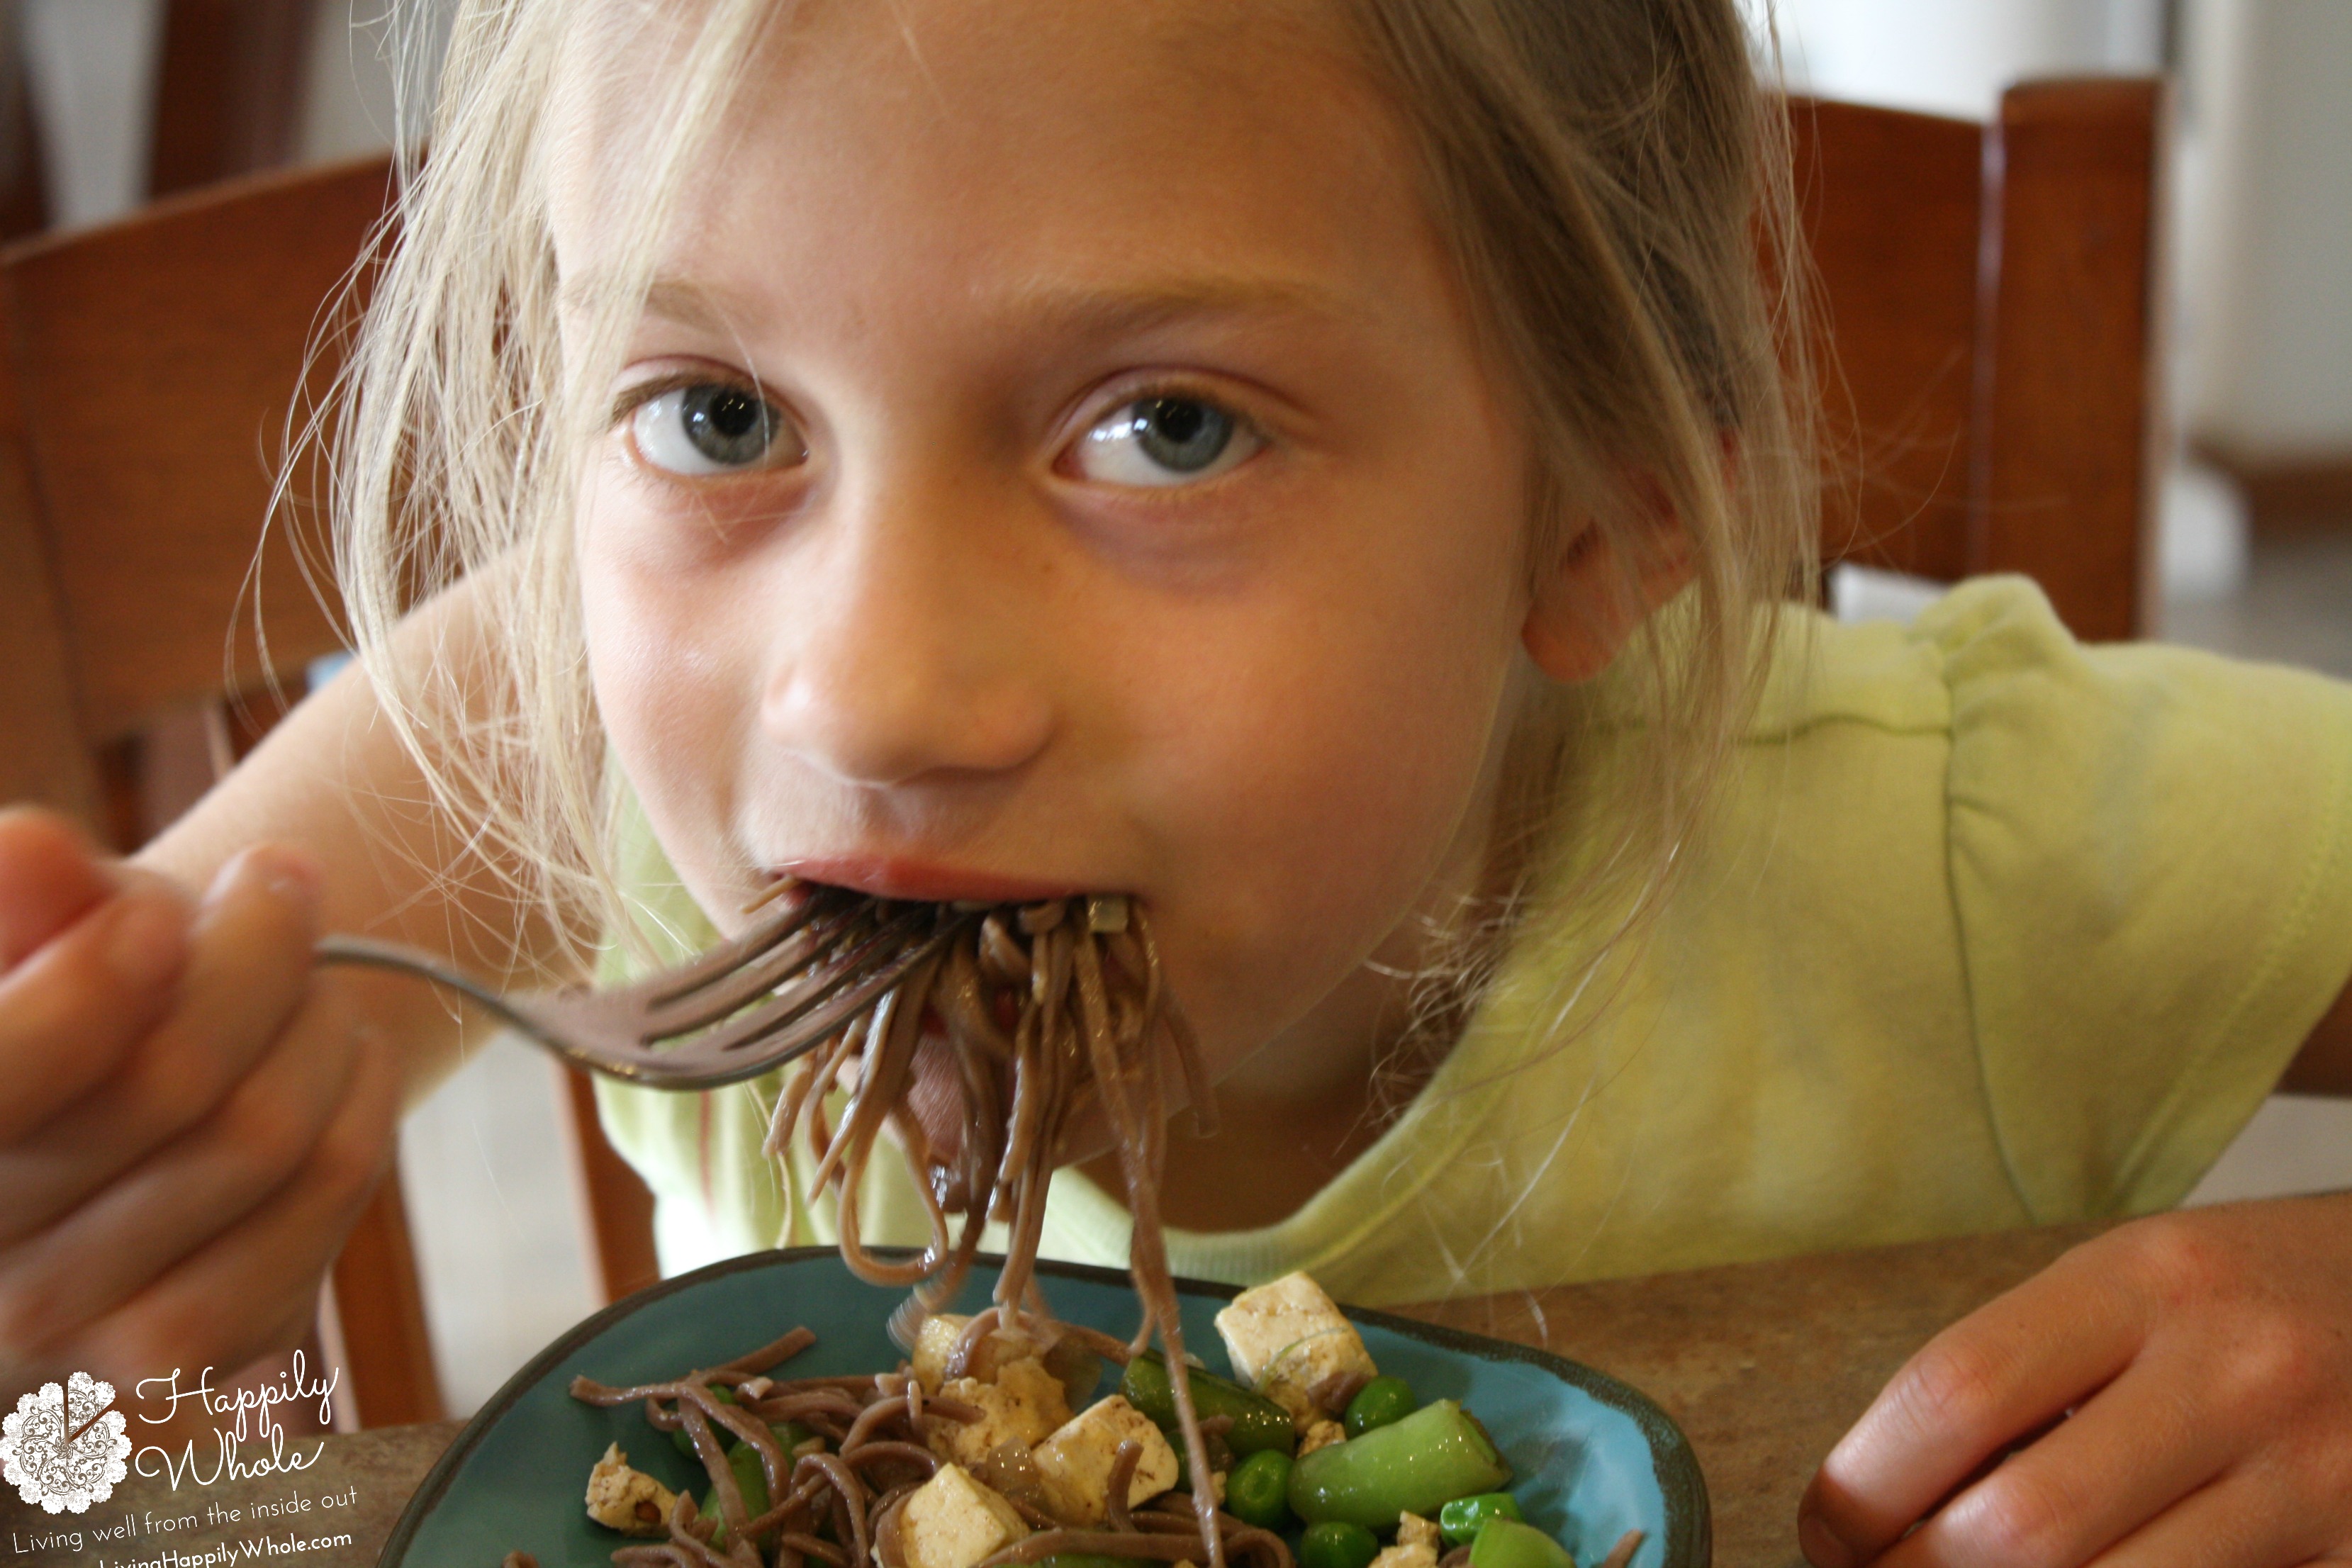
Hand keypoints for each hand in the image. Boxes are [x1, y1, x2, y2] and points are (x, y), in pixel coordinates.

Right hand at [0, 807, 403, 1390]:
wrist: (89, 1144)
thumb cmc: (52, 1004)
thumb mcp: (22, 942)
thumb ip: (21, 901)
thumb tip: (39, 852)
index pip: (9, 1073)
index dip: (97, 979)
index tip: (164, 912)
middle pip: (176, 1080)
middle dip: (257, 954)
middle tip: (278, 890)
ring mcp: (81, 1334)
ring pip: (272, 1139)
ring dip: (323, 1027)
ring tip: (313, 981)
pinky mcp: (197, 1356)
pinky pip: (327, 1201)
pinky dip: (360, 1104)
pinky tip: (339, 1066)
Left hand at [1800, 1195, 2351, 1565]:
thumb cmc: (2251, 1298)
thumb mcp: (2136, 1286)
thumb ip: (2028, 1378)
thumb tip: (1889, 1503)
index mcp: (2147, 1280)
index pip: (1955, 1393)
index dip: (1863, 1485)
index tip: (1829, 1529)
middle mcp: (2235, 1374)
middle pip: (2021, 1524)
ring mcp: (2316, 1478)